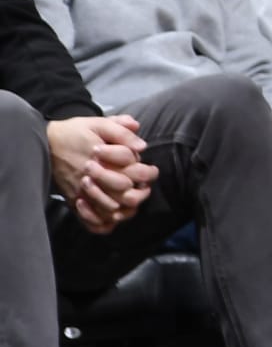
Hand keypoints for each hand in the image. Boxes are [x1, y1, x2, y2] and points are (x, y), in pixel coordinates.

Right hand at [45, 115, 152, 232]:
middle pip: (126, 197)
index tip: (153, 170)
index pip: (134, 173)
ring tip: (132, 198)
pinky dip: (105, 223)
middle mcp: (93, 180)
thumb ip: (121, 131)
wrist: (44, 144)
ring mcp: (83, 194)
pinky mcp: (74, 202)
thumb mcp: (98, 123)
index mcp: (102, 160)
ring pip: (112, 213)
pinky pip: (92, 223)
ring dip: (127, 208)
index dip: (148, 173)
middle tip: (144, 186)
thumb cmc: (75, 133)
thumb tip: (142, 145)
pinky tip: (114, 214)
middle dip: (141, 192)